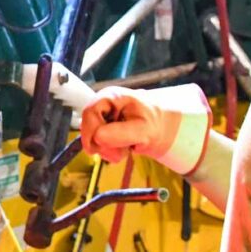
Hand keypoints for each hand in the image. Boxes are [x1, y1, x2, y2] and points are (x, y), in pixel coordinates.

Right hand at [78, 83, 210, 174]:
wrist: (163, 128)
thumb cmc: (156, 123)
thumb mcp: (144, 130)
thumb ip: (121, 133)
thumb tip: (98, 137)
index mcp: (112, 96)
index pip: (89, 113)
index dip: (92, 132)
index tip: (101, 148)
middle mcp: (103, 104)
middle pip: (87, 126)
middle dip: (101, 144)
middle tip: (119, 154)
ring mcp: (102, 116)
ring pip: (91, 137)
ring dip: (106, 149)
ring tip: (125, 150)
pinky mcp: (104, 127)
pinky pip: (97, 142)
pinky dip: (108, 150)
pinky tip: (121, 149)